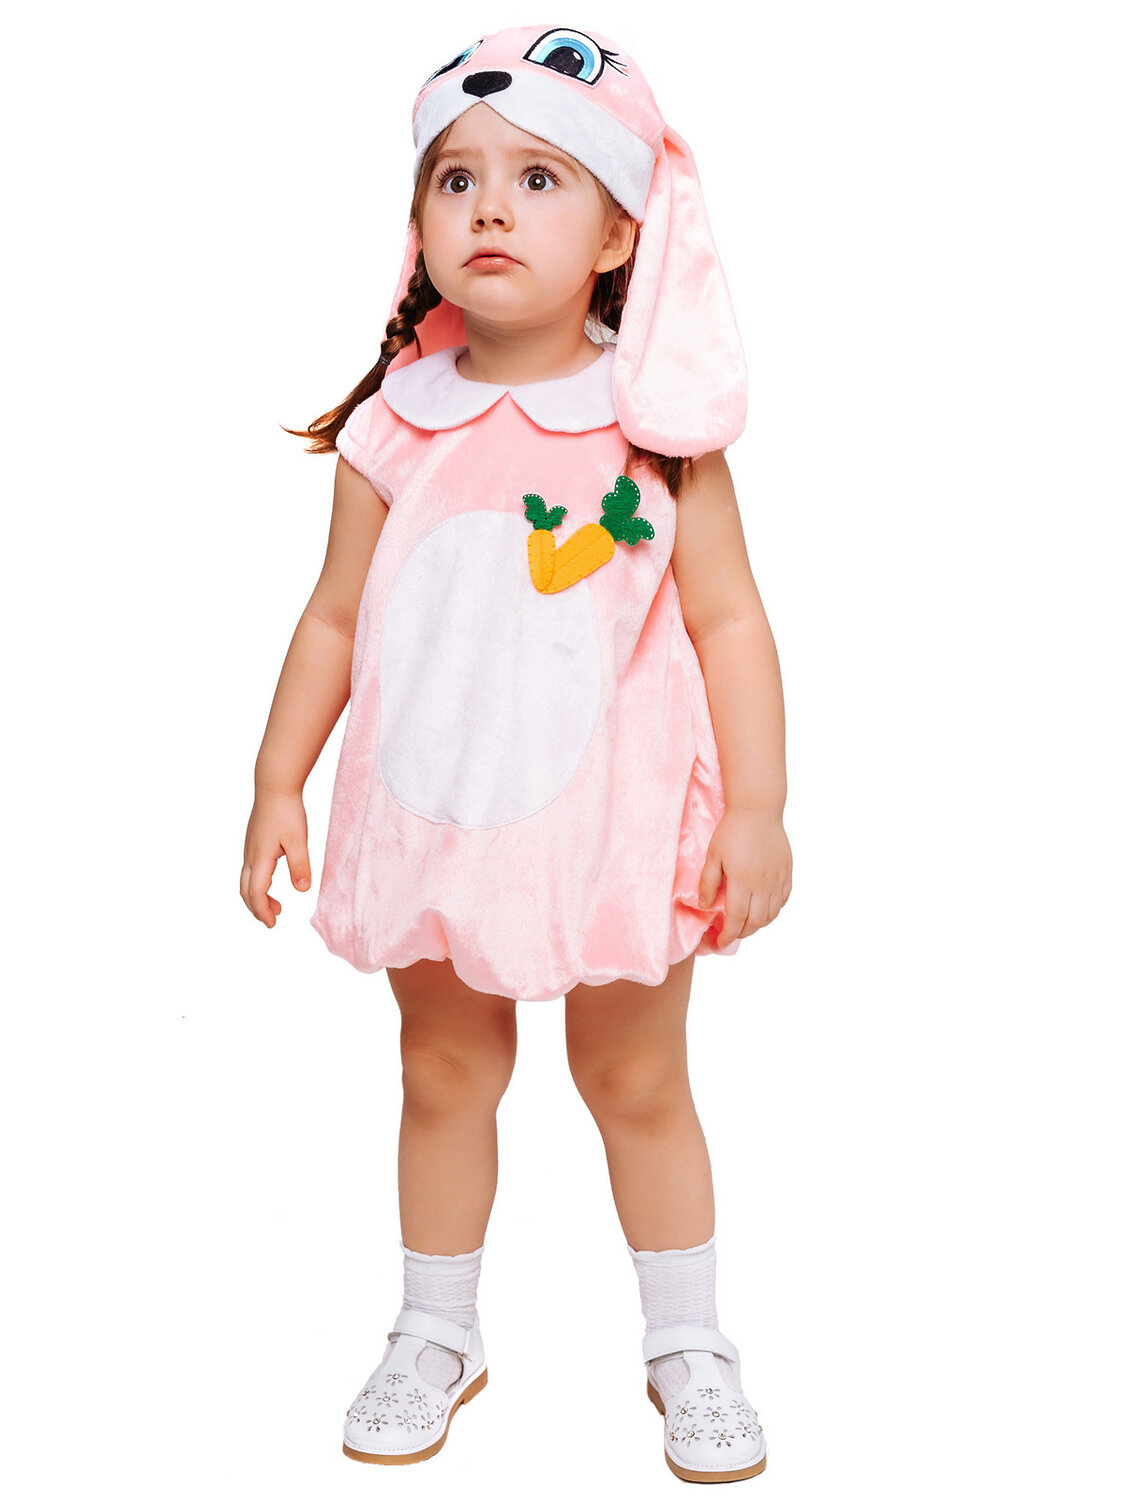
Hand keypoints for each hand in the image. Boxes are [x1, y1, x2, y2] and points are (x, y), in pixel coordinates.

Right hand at [241, 790, 311, 927]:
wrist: (274, 785)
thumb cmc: (287, 811)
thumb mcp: (298, 840)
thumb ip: (300, 865)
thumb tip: (303, 890)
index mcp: (260, 858)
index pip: (256, 892)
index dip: (262, 911)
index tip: (272, 924)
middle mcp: (250, 855)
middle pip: (245, 890)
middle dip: (256, 908)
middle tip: (272, 920)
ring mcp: (250, 848)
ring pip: (246, 880)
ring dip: (257, 896)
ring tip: (277, 905)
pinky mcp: (253, 842)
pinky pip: (250, 870)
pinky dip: (257, 883)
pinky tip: (271, 880)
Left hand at [697, 807, 792, 946]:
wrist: (758, 809)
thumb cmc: (732, 831)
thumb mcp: (713, 855)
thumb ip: (708, 882)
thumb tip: (705, 905)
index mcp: (743, 882)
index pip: (737, 920)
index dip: (728, 936)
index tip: (719, 942)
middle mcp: (763, 885)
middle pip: (755, 922)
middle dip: (741, 933)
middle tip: (730, 932)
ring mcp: (778, 879)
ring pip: (771, 914)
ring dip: (758, 924)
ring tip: (745, 922)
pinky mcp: (787, 872)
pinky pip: (783, 900)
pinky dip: (773, 910)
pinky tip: (762, 907)